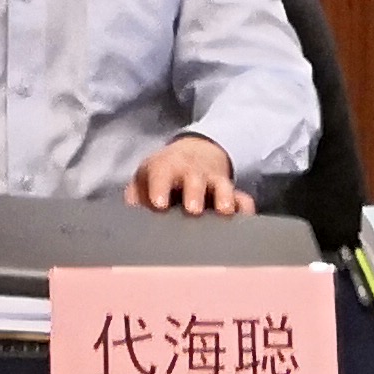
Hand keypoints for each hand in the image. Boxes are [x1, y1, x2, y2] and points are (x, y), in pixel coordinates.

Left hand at [128, 133, 254, 216]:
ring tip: (224, 211)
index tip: (158, 204)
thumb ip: (135, 196)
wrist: (194, 154)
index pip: (161, 174)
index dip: (160, 187)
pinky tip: (245, 219)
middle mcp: (192, 172)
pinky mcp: (232, 192)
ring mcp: (215, 181)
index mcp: (166, 167)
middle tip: (192, 210)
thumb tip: (128, 216)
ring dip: (224, 197)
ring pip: (222, 186)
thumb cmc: (163, 174)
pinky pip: (242, 199)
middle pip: (194, 179)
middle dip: (194, 193)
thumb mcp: (145, 178)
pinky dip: (245, 207)